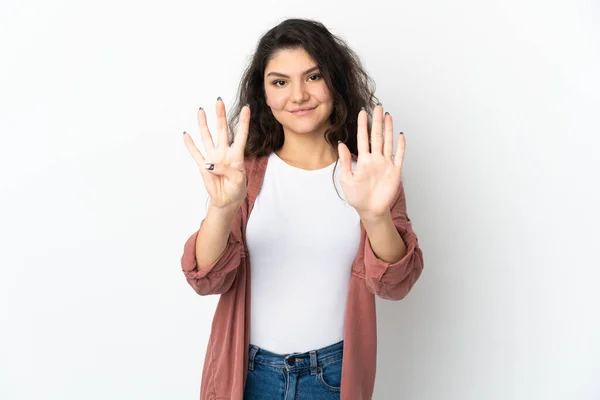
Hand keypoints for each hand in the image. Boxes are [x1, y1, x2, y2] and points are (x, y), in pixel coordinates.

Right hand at [183, 99, 249, 208]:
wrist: (226, 201)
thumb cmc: (236, 190)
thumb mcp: (238, 181)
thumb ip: (228, 171)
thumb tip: (210, 164)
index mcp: (236, 156)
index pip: (240, 135)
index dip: (243, 122)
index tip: (246, 108)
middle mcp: (224, 153)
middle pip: (222, 130)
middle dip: (220, 116)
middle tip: (219, 101)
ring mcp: (213, 158)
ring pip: (207, 137)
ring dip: (203, 125)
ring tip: (201, 111)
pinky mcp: (203, 166)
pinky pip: (195, 153)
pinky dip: (190, 144)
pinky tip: (186, 135)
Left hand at [337, 104, 404, 219]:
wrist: (370, 210)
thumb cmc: (357, 197)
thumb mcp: (346, 179)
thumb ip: (345, 161)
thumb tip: (341, 144)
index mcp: (363, 160)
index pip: (363, 138)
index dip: (363, 125)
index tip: (363, 112)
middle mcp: (375, 159)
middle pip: (377, 136)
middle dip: (377, 121)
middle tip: (378, 107)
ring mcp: (386, 164)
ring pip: (388, 142)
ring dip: (388, 129)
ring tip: (388, 116)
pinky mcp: (395, 171)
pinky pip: (399, 156)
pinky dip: (400, 146)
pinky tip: (400, 135)